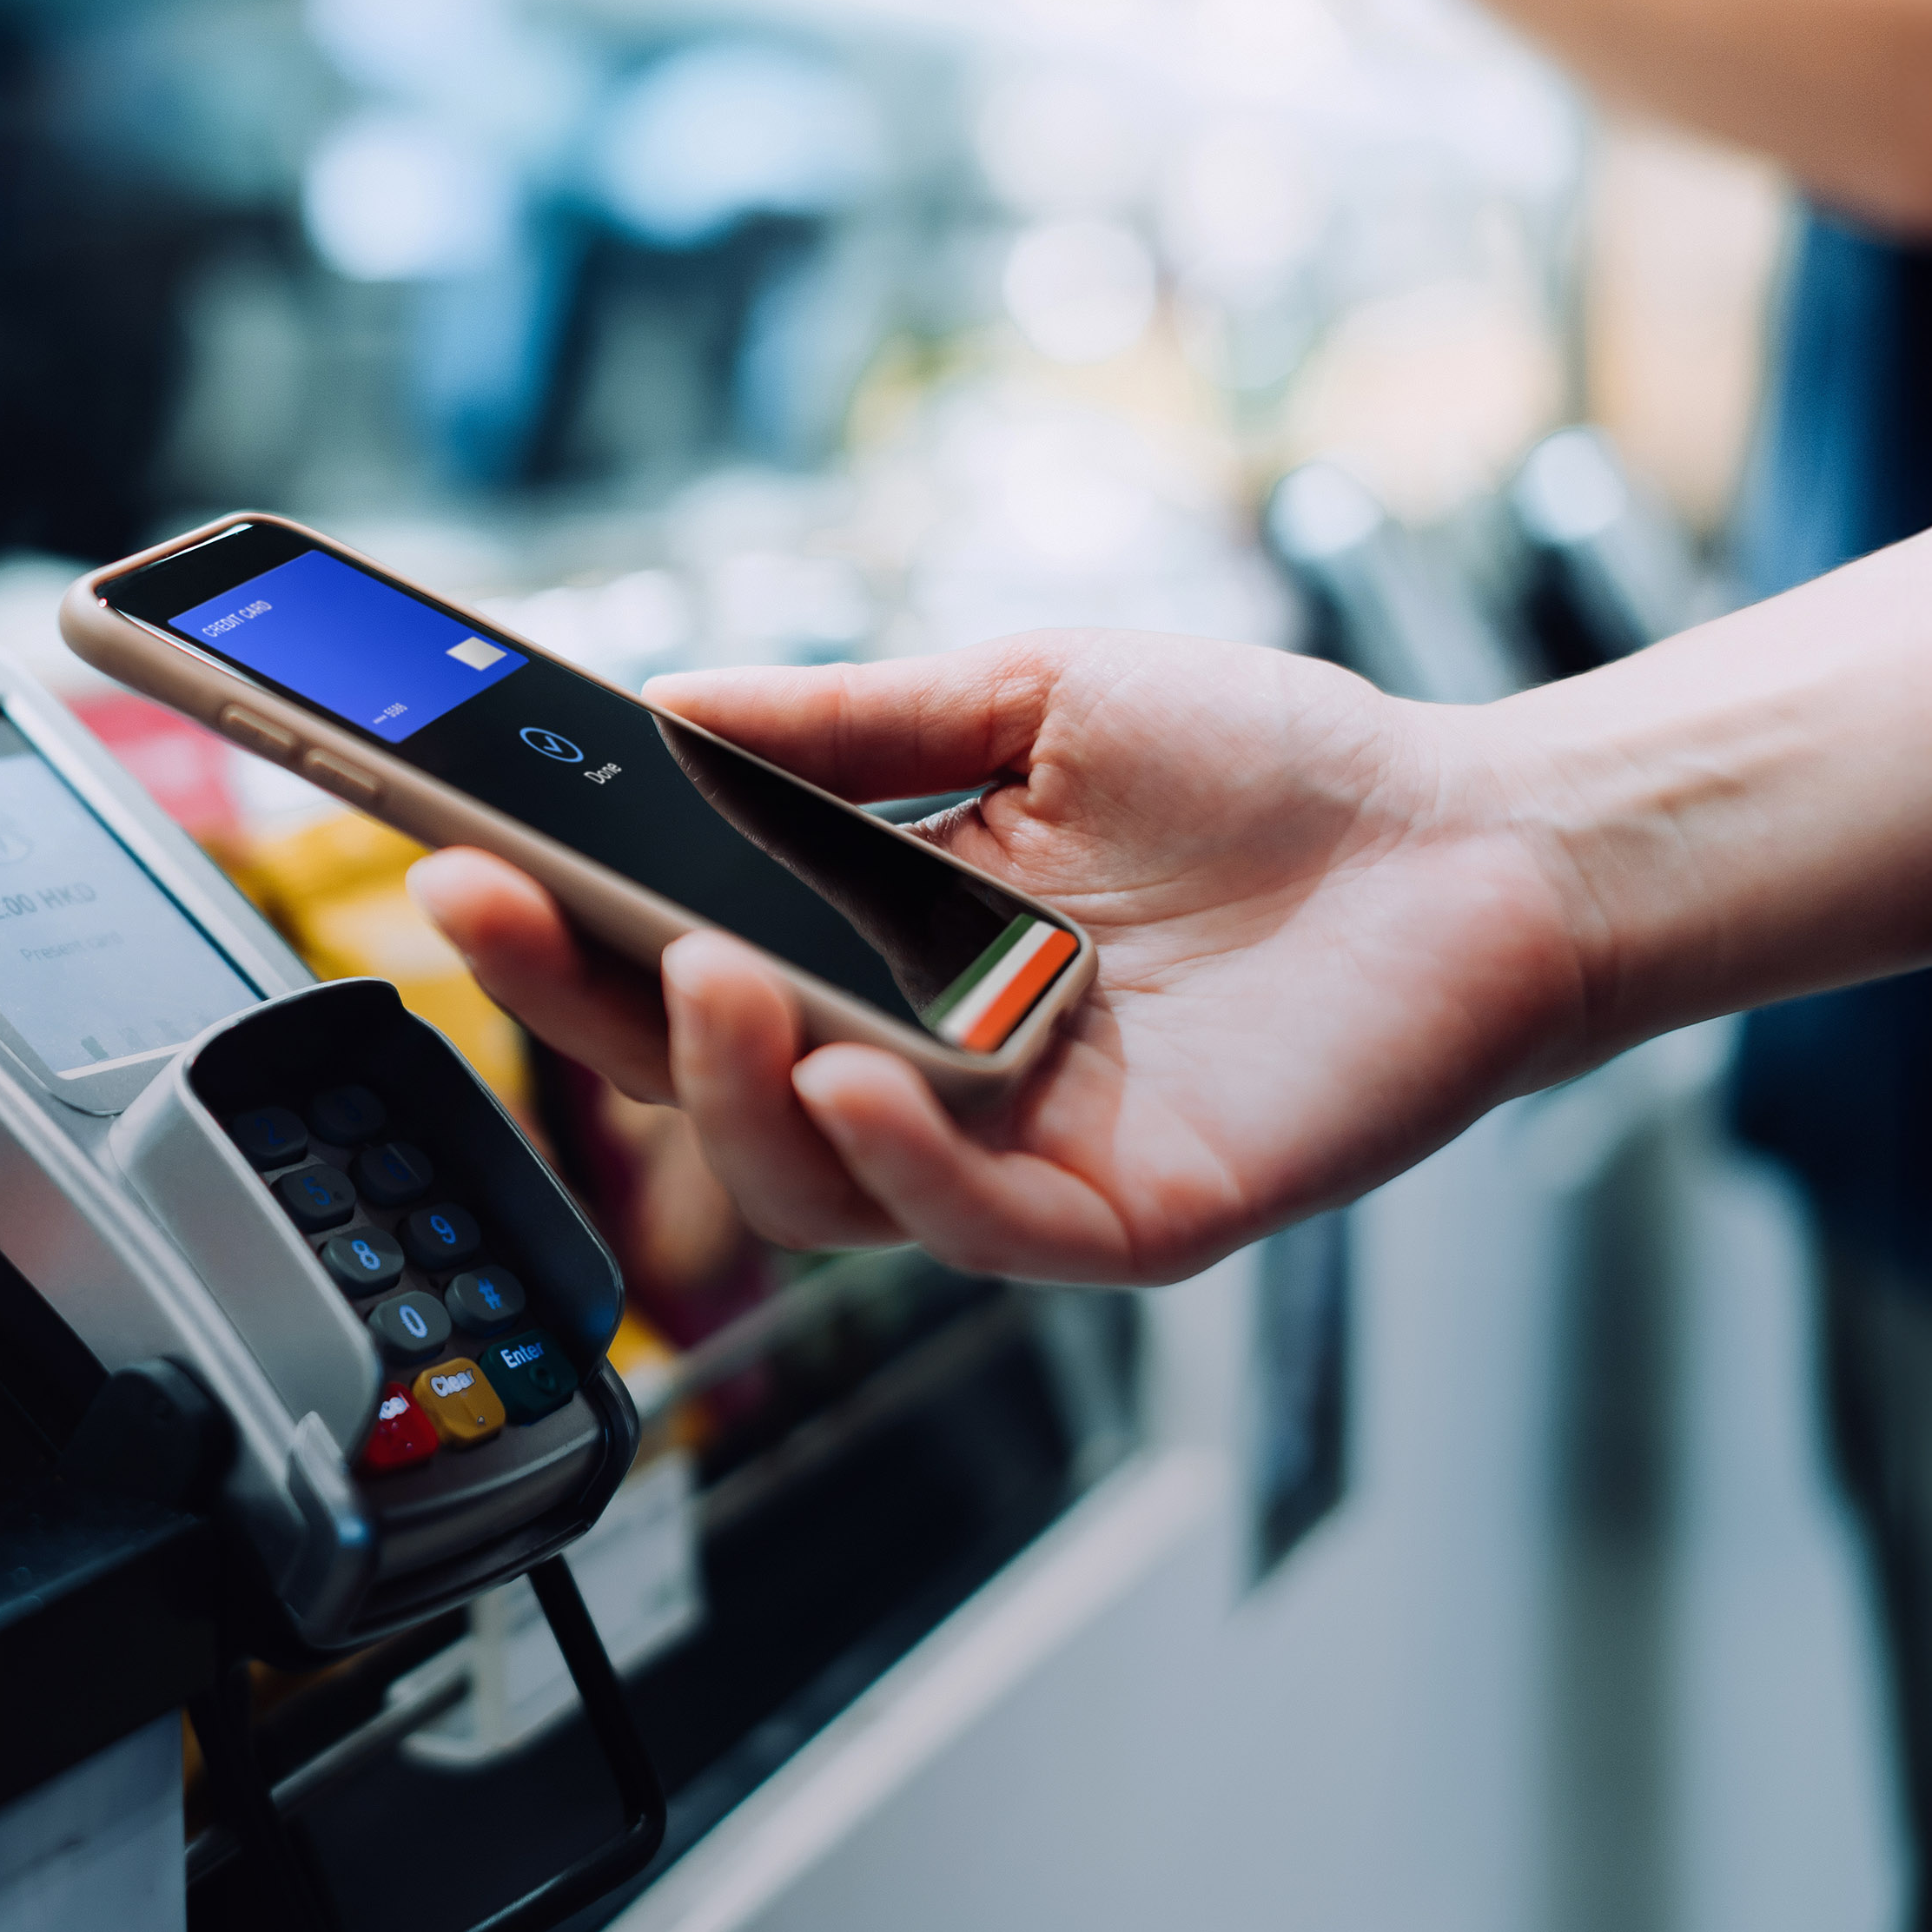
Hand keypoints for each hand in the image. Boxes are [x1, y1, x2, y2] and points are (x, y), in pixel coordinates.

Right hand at [406, 631, 1592, 1284]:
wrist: (1478, 837)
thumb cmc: (1270, 772)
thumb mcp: (1029, 703)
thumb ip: (848, 726)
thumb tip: (665, 708)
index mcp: (879, 954)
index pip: (675, 961)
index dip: (557, 925)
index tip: (452, 849)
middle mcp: (922, 1070)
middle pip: (697, 1081)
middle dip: (576, 1004)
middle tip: (491, 903)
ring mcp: (1015, 1156)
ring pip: (806, 1177)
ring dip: (727, 1087)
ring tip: (711, 974)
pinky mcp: (1123, 1218)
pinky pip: (968, 1227)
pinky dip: (893, 1160)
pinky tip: (850, 1073)